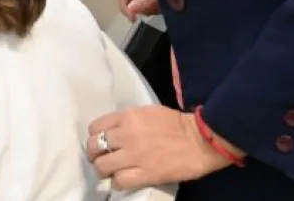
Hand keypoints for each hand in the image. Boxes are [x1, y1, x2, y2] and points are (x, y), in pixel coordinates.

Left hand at [87, 105, 235, 188]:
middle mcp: (126, 134)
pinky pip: (118, 181)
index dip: (95, 135)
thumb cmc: (176, 124)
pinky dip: (116, 182)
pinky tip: (122, 180)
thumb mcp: (147, 111)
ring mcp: (134, 155)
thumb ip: (128, 120)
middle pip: (93, 146)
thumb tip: (113, 131)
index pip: (96, 126)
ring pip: (102, 166)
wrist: (200, 141)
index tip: (100, 141)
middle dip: (94, 153)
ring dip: (103, 169)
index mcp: (128, 116)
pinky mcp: (144, 174)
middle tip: (101, 157)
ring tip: (110, 171)